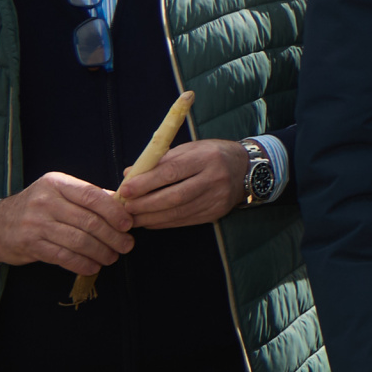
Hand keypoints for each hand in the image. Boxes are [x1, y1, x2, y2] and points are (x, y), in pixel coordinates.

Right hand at [0, 172, 133, 274]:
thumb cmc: (37, 207)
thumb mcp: (58, 192)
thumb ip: (87, 196)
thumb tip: (122, 204)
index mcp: (56, 183)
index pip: (92, 196)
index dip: (114, 211)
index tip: (128, 224)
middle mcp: (45, 201)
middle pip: (89, 221)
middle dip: (113, 236)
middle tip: (126, 245)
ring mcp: (35, 224)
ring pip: (79, 241)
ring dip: (101, 252)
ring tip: (112, 257)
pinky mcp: (30, 245)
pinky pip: (63, 257)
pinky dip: (82, 264)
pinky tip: (93, 267)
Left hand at [119, 140, 247, 228]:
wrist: (245, 169)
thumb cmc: (211, 154)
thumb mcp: (189, 149)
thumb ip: (160, 160)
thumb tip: (129, 173)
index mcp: (206, 158)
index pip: (173, 171)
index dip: (147, 182)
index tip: (126, 190)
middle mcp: (214, 178)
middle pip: (175, 196)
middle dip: (146, 204)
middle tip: (125, 207)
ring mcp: (217, 198)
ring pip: (179, 212)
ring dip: (152, 217)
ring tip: (132, 217)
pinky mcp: (216, 213)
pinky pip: (186, 221)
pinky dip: (164, 223)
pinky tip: (150, 222)